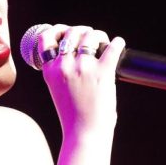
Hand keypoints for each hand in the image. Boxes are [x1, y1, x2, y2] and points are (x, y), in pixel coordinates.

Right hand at [31, 23, 123, 137]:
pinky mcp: (102, 73)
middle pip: (72, 33)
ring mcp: (83, 68)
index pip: (46, 38)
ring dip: (99, 36)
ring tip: (104, 42)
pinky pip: (112, 48)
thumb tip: (80, 52)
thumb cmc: (73, 116)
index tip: (67, 32)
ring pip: (90, 36)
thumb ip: (63, 71)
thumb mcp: (57, 89)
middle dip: (83, 31)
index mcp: (50, 70)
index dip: (57, 30)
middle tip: (92, 38)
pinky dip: (117, 43)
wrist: (84, 134)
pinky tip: (119, 43)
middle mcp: (64, 66)